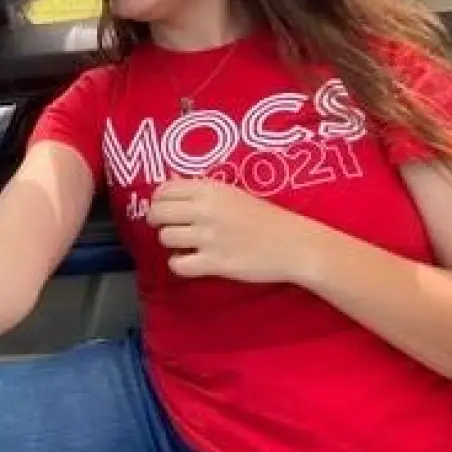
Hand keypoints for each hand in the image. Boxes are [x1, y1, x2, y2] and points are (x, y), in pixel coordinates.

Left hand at [146, 177, 309, 285]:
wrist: (294, 244)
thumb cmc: (265, 218)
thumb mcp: (232, 194)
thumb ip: (202, 192)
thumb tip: (171, 186)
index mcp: (209, 189)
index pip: (163, 190)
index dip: (159, 201)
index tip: (166, 209)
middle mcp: (205, 209)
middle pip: (158, 213)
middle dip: (158, 222)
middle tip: (171, 227)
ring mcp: (209, 237)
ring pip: (165, 238)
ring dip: (171, 243)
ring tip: (186, 244)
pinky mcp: (214, 263)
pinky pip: (178, 265)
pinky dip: (180, 264)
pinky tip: (192, 261)